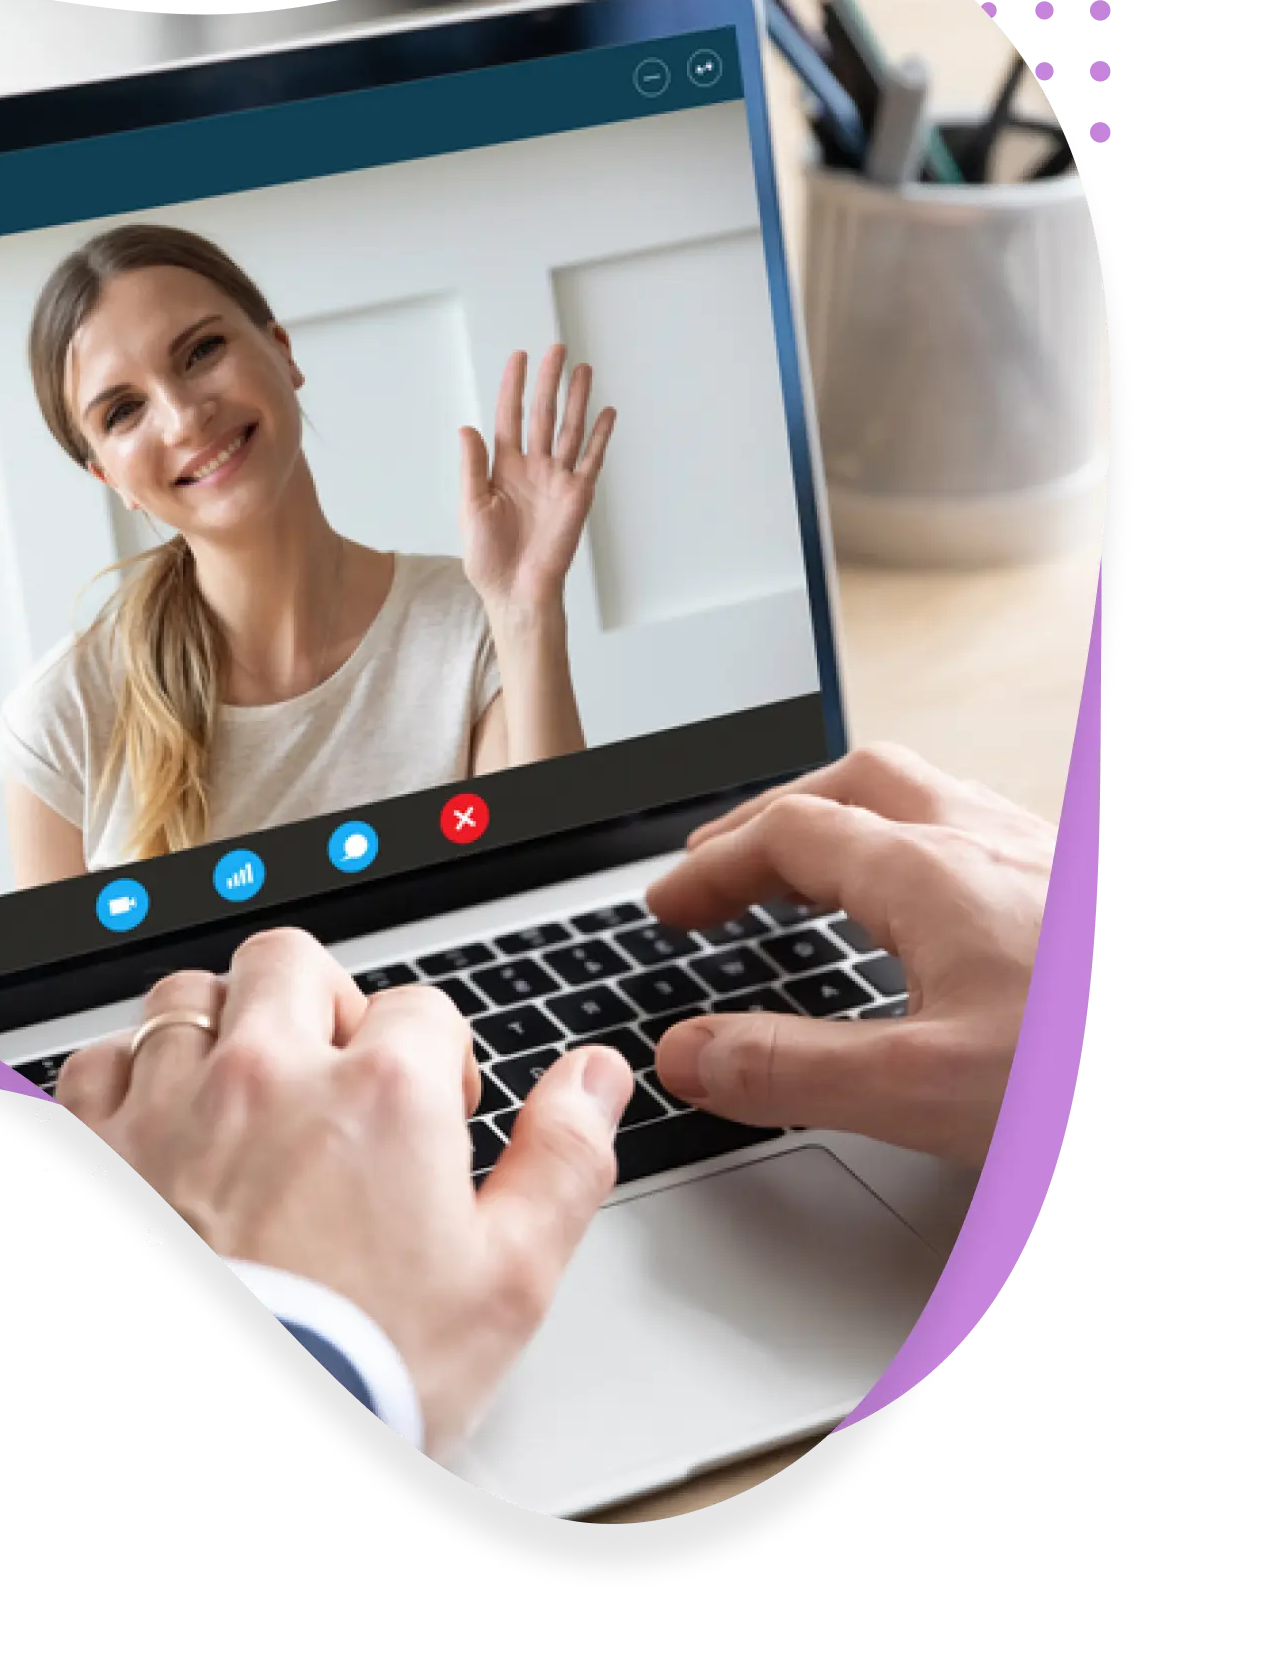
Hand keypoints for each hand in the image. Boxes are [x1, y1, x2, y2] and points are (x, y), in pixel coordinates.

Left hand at [56, 927, 635, 1453]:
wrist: (236, 1438)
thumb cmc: (363, 1375)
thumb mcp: (506, 1284)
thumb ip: (562, 1161)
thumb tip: (595, 1079)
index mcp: (380, 1092)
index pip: (421, 1008)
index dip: (438, 1061)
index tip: (432, 1118)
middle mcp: (266, 1073)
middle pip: (292, 963)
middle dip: (322, 1003)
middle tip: (335, 1075)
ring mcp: (170, 1103)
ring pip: (189, 998)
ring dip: (221, 1029)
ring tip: (245, 1096)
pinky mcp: (94, 1147)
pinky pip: (97, 1060)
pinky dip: (127, 1079)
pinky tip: (156, 1125)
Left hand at [460, 345, 615, 621]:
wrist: (515, 590)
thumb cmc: (488, 557)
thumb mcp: (471, 508)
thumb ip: (472, 467)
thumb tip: (466, 428)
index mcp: (504, 468)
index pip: (510, 417)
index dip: (513, 387)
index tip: (518, 357)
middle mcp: (533, 468)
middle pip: (543, 414)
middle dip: (549, 381)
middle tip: (556, 349)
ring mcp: (558, 480)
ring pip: (570, 429)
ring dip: (577, 399)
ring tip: (583, 369)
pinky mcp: (578, 496)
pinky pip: (591, 459)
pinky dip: (600, 436)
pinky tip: (606, 412)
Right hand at [645, 744, 1054, 1166]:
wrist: (1249, 1072)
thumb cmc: (1088, 1079)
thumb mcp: (924, 1090)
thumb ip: (790, 1071)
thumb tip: (688, 1054)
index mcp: (933, 873)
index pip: (786, 835)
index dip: (711, 867)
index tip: (666, 909)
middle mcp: (992, 844)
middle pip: (855, 784)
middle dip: (773, 815)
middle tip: (724, 865)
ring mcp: (1048, 863)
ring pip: (928, 796)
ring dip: (848, 817)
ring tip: (813, 869)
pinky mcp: (1080, 898)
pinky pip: (981, 832)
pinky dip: (917, 847)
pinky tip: (938, 909)